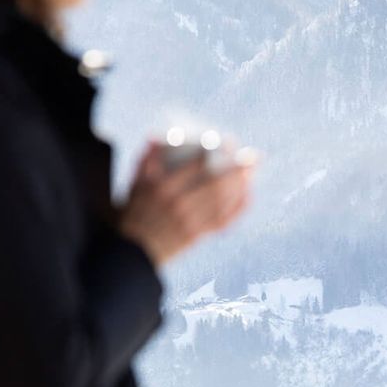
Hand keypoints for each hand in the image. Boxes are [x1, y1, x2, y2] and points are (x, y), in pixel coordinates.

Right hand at [116, 138, 254, 268]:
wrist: (134, 250)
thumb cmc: (135, 212)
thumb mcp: (135, 184)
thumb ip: (146, 159)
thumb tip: (156, 136)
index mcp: (162, 188)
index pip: (194, 166)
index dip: (215, 152)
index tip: (228, 142)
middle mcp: (178, 205)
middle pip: (215, 185)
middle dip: (237, 170)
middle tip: (252, 157)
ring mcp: (189, 222)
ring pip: (222, 203)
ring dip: (241, 187)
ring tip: (252, 173)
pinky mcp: (196, 236)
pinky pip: (222, 222)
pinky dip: (237, 209)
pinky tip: (247, 196)